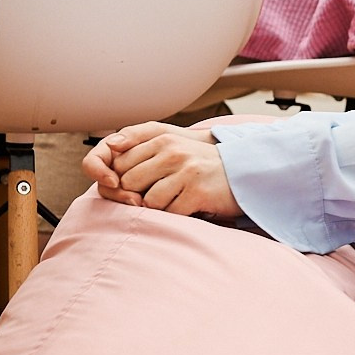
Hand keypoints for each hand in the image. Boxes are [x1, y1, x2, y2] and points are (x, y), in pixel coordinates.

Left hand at [84, 123, 238, 216]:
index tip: (134, 189)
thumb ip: (140, 140)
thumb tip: (110, 145)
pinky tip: (189, 207)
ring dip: (159, 208)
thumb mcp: (173, 143)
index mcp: (162, 138)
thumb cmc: (202, 162)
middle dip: (137, 197)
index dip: (119, 182)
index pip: (119, 163)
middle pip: (129, 183)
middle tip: (157, 198)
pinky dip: (176, 216)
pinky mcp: (198, 191)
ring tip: (176, 201)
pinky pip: (170, 213)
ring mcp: (186, 170)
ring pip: (148, 201)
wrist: (244, 172)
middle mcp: (172, 151)